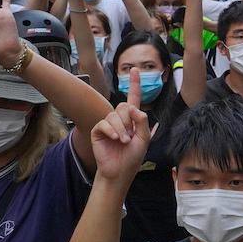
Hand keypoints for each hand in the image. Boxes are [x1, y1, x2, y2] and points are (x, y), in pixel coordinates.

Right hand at [90, 69, 150, 184]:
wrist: (119, 171)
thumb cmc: (133, 157)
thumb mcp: (144, 139)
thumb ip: (142, 121)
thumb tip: (134, 108)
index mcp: (133, 120)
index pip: (134, 98)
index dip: (134, 84)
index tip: (134, 70)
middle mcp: (120, 119)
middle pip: (124, 106)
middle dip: (129, 121)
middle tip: (130, 137)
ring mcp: (108, 124)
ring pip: (115, 115)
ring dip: (122, 129)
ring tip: (124, 142)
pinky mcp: (98, 131)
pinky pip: (104, 123)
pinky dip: (112, 131)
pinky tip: (115, 139)